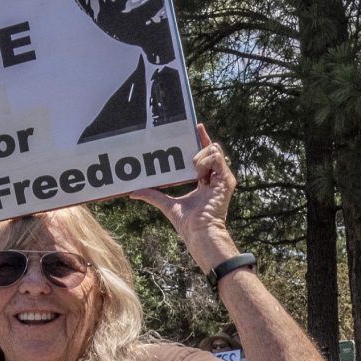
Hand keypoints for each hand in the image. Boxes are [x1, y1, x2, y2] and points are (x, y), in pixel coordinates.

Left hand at [130, 124, 235, 270]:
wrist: (199, 232)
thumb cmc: (187, 223)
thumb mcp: (166, 204)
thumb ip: (152, 195)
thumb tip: (133, 192)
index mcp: (205, 181)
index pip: (205, 155)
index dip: (201, 140)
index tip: (196, 127)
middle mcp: (216, 178)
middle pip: (211, 149)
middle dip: (201, 142)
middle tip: (192, 141)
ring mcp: (222, 178)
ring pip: (214, 150)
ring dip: (200, 156)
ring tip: (193, 170)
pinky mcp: (226, 180)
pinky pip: (217, 158)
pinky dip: (205, 161)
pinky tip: (198, 172)